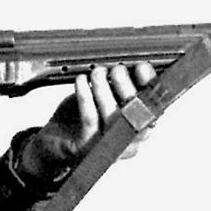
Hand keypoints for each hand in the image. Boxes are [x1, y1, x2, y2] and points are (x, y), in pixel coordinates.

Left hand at [18, 63, 157, 180]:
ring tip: (97, 72)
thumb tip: (129, 63)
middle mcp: (130, 142)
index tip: (142, 67)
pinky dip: (86, 95)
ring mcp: (109, 148)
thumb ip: (121, 87)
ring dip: (105, 89)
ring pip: (113, 115)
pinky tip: (81, 81)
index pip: (154, 106)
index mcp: (141, 127)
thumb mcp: (107, 99)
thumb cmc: (85, 118)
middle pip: (137, 113)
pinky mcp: (87, 147)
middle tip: (117, 69)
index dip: (151, 87)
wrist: (55, 141)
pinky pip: (90, 118)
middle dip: (127, 86)